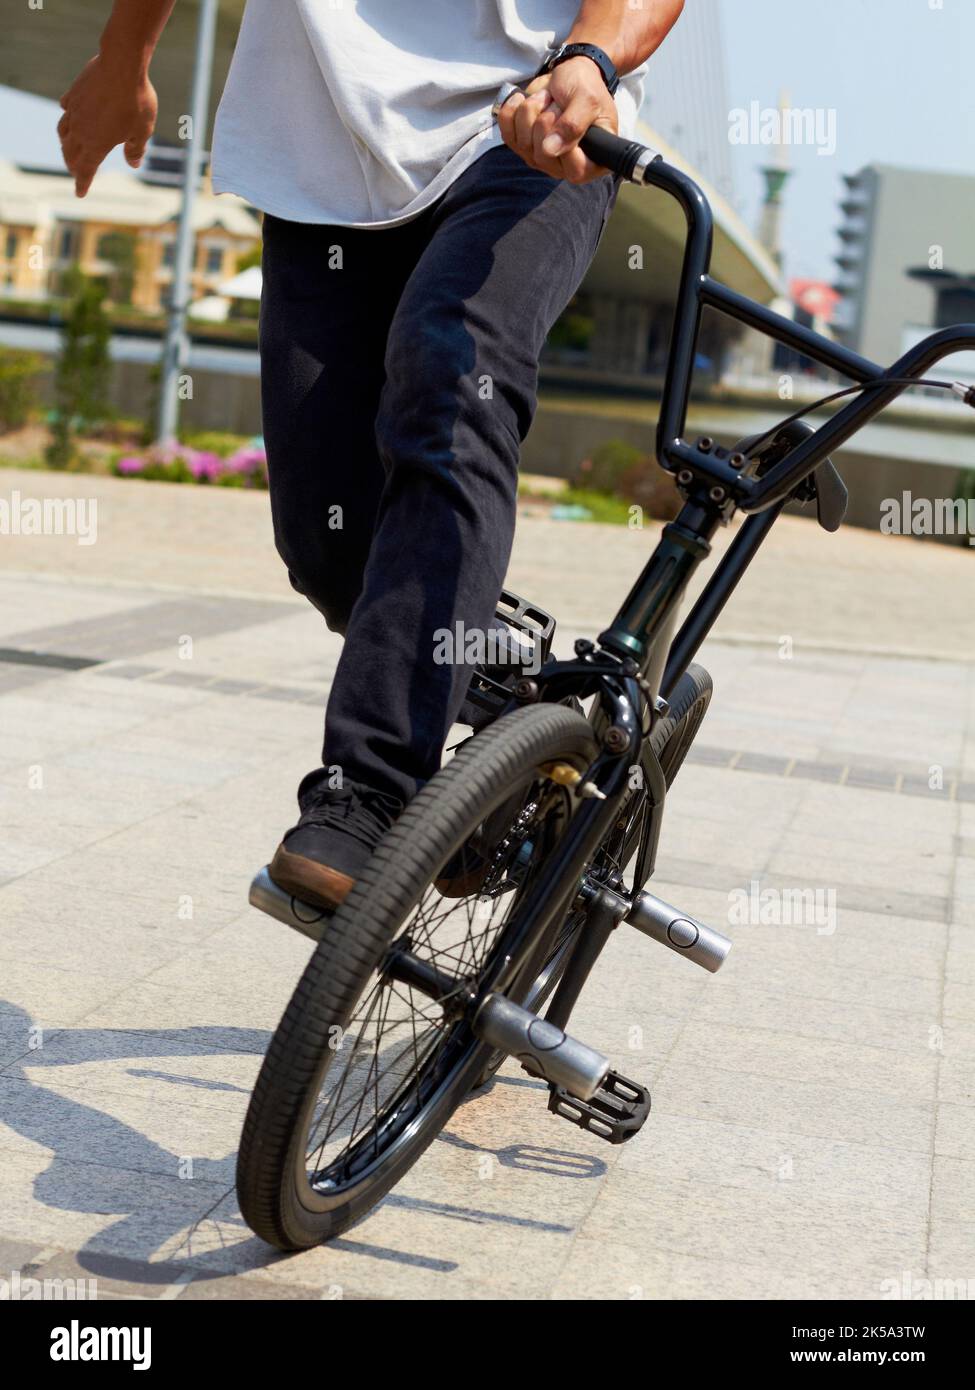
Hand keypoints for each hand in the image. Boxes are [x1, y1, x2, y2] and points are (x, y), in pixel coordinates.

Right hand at [59, 51, 157, 197]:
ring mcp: (74, 110)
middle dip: (73, 165)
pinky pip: (66, 108)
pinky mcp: (74, 93)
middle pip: (70, 153)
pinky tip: (70, 115)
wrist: (122, 64)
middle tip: (76, 172)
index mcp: (96, 145)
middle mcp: (81, 130)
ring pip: (63, 132)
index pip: (86, 170)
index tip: (80, 193)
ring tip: (69, 148)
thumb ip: (135, 149)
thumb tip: (132, 164)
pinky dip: (67, 117)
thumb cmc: (136, 101)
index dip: (82, 183)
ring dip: (66, 144)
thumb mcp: (142, 131)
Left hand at [497, 55, 617, 183]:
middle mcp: (565, 167)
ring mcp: (542, 158)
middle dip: (546, 119)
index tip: (566, 113)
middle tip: (556, 102)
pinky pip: (507, 134)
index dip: (566, 139)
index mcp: (591, 162)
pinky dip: (511, 111)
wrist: (569, 75)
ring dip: (531, 110)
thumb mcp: (588, 100)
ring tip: (546, 98)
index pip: (575, 168)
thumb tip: (549, 150)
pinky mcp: (523, 146)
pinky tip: (523, 99)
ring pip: (524, 143)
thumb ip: (573, 126)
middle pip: (543, 156)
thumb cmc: (586, 87)